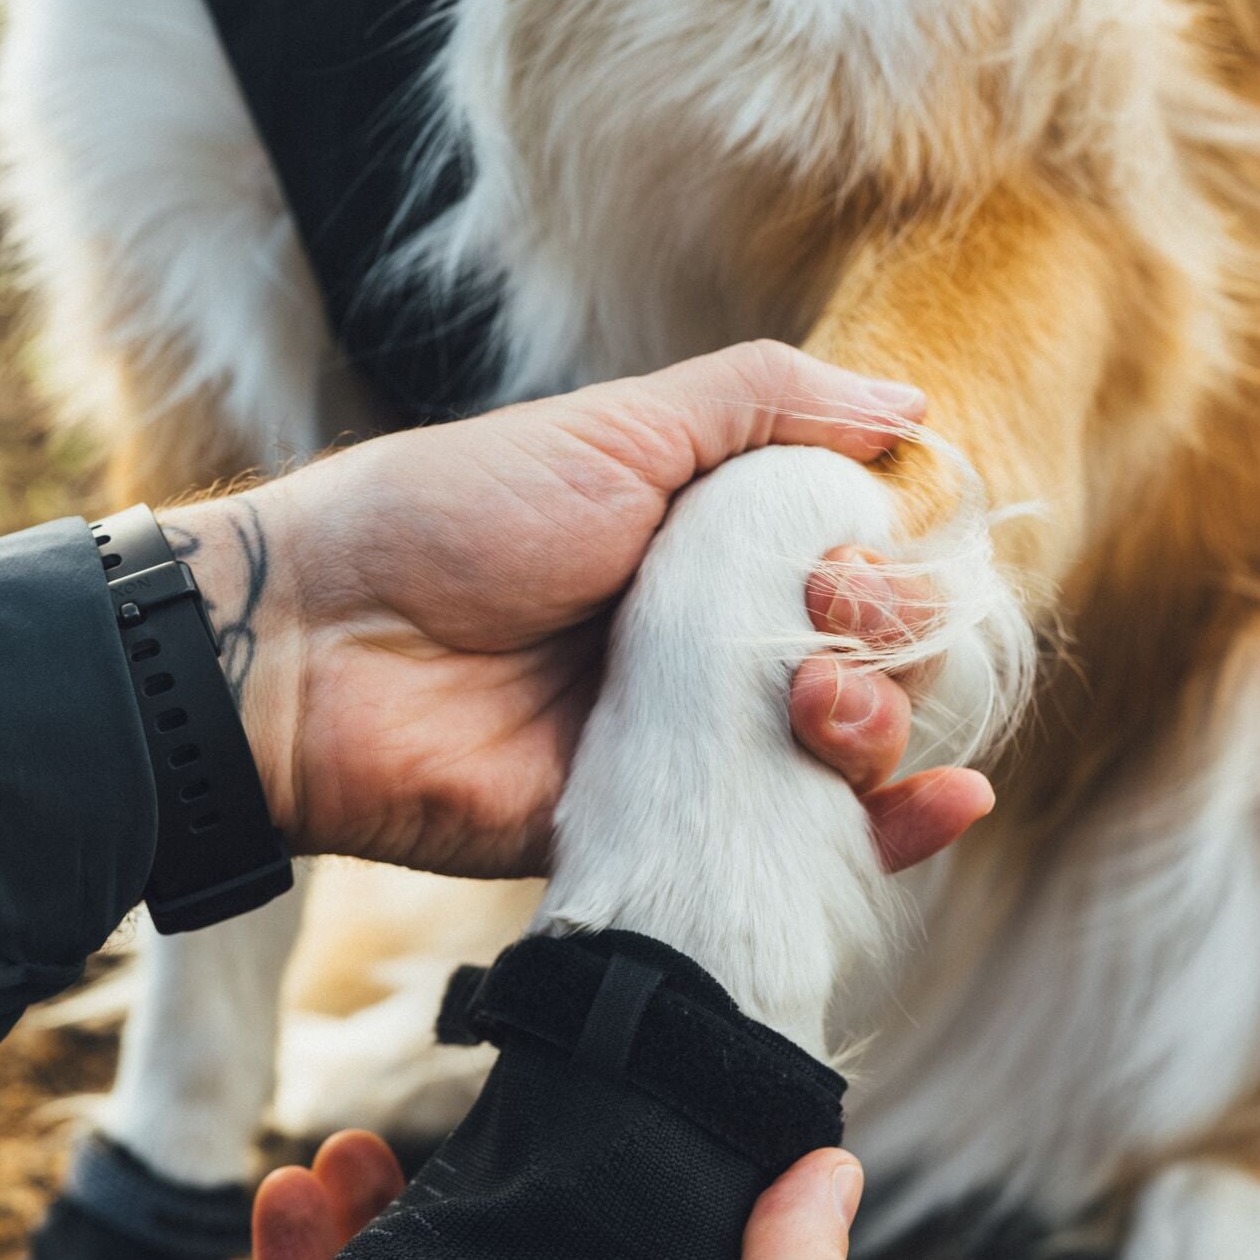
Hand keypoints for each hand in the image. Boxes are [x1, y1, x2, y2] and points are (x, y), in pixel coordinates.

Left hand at [173, 342, 992, 876]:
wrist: (318, 654)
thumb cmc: (448, 520)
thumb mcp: (612, 431)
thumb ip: (761, 406)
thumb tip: (912, 413)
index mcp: (705, 551)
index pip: (855, 564)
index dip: (888, 565)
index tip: (849, 558)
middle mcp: (710, 653)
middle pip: (874, 663)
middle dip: (891, 643)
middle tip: (820, 623)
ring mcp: (689, 753)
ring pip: (851, 758)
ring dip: (881, 726)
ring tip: (815, 707)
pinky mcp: (660, 841)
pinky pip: (795, 853)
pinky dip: (893, 835)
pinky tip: (941, 805)